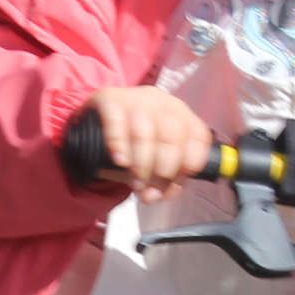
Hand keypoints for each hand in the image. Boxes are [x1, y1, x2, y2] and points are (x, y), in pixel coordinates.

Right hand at [83, 85, 214, 201]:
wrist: (97, 119)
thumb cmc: (132, 143)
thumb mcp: (153, 161)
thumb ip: (161, 180)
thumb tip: (153, 196)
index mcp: (183, 116)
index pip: (198, 139)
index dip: (187, 168)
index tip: (170, 186)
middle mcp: (164, 103)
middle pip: (172, 137)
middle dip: (162, 171)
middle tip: (148, 191)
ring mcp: (137, 98)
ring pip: (144, 133)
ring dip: (141, 165)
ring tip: (134, 184)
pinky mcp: (109, 99)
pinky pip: (116, 123)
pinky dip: (118, 145)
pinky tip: (120, 161)